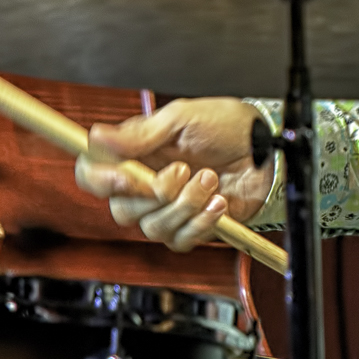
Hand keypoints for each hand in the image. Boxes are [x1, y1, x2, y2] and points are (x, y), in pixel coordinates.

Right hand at [74, 99, 273, 253]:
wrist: (264, 149)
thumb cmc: (226, 125)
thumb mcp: (182, 118)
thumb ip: (140, 133)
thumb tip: (97, 136)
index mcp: (135, 153)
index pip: (93, 174)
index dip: (102, 181)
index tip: (124, 177)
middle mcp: (145, 184)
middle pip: (121, 209)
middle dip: (155, 193)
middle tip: (183, 169)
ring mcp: (167, 208)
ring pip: (153, 227)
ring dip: (185, 204)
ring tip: (210, 178)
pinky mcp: (190, 227)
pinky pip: (180, 240)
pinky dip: (201, 221)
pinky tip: (218, 202)